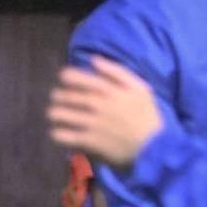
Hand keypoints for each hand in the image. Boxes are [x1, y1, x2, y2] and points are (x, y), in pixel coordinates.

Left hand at [47, 57, 163, 168]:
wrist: (154, 147)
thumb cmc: (147, 116)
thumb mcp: (139, 88)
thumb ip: (116, 72)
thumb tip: (94, 60)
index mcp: (109, 90)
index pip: (81, 79)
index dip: (68, 76)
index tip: (62, 77)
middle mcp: (98, 105)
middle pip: (69, 96)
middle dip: (58, 95)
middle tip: (55, 96)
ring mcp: (92, 124)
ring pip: (64, 115)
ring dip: (54, 112)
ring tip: (53, 113)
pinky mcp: (90, 142)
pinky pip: (67, 136)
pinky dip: (58, 134)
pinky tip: (56, 132)